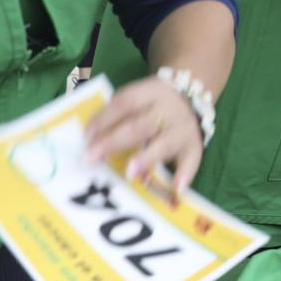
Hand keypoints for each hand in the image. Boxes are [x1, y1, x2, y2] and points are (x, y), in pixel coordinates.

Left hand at [86, 74, 206, 200]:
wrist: (193, 93)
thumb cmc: (153, 102)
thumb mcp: (139, 96)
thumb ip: (118, 114)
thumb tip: (90, 140)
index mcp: (150, 92)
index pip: (125, 103)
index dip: (104, 119)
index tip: (86, 138)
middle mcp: (168, 109)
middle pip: (140, 125)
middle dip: (114, 142)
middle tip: (92, 157)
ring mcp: (183, 128)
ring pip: (165, 143)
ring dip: (147, 157)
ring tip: (130, 172)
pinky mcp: (195, 145)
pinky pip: (192, 160)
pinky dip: (186, 174)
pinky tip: (177, 188)